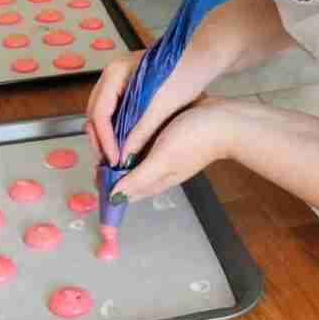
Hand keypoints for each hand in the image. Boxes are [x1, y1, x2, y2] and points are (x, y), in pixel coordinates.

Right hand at [84, 47, 212, 166]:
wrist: (201, 59)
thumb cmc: (184, 75)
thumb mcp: (161, 107)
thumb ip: (140, 132)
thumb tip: (124, 157)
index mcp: (115, 72)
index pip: (100, 112)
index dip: (105, 139)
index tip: (114, 159)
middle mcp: (111, 73)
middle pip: (95, 112)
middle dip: (101, 139)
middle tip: (109, 162)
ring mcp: (118, 78)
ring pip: (102, 112)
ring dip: (106, 135)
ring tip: (114, 156)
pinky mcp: (127, 85)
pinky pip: (113, 109)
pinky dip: (115, 127)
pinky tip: (122, 142)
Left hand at [109, 98, 242, 202]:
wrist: (225, 121)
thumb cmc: (195, 140)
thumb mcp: (162, 160)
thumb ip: (138, 178)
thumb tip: (113, 198)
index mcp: (155, 180)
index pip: (124, 189)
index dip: (106, 182)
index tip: (93, 168)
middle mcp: (158, 170)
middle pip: (128, 173)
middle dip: (112, 166)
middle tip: (97, 147)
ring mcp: (165, 154)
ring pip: (136, 157)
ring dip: (122, 151)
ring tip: (108, 135)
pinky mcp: (170, 138)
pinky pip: (146, 142)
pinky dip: (134, 138)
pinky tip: (127, 125)